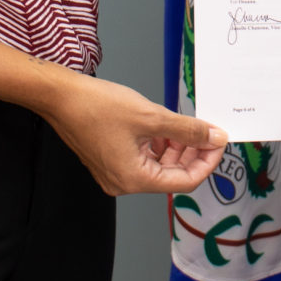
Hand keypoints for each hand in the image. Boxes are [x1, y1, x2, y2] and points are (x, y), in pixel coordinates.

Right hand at [46, 75, 227, 195]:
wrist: (61, 97)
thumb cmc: (98, 106)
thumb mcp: (152, 117)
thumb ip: (188, 130)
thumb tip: (215, 138)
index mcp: (134, 180)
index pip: (185, 181)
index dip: (207, 162)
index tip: (219, 142)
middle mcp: (124, 183)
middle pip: (172, 175)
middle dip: (193, 153)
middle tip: (208, 131)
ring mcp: (116, 173)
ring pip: (159, 166)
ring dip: (177, 148)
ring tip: (189, 126)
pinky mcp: (111, 160)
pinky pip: (144, 159)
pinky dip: (159, 145)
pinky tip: (168, 127)